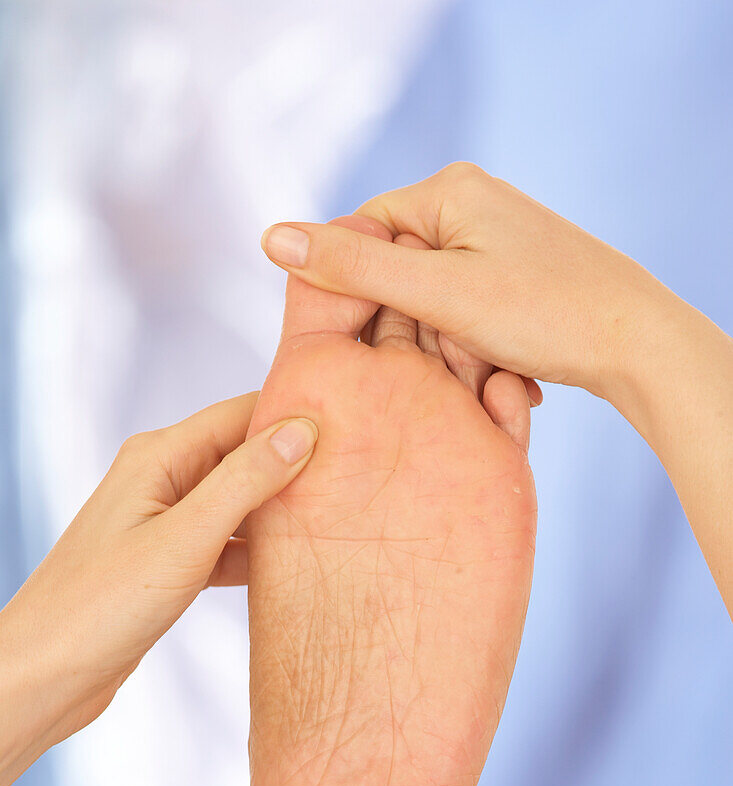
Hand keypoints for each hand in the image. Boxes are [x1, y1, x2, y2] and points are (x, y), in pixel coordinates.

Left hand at [0, 394, 317, 785]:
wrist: (45, 675)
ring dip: (281, 509)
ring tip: (338, 517)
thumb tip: (301, 430)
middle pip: (244, 453)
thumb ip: (244, 483)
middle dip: (296, 461)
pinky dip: (258, 550)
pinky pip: (227, 542)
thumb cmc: (101, 605)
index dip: (296, 414)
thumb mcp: (185, 539)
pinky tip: (295, 565)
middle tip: (358, 474)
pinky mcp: (169, 562)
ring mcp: (165, 521)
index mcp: (159, 456)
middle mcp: (162, 478)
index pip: (241, 413)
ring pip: (239, 501)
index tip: (356, 424)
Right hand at [260, 162, 703, 405]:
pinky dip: (476, 348)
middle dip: (417, 329)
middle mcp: (472, 204)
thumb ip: (354, 268)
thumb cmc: (543, 311)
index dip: (355, 292)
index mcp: (449, 189)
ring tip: (487, 373)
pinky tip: (503, 374)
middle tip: (452, 363)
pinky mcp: (515, 275)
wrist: (638, 343)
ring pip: (434, 302)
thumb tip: (270, 237)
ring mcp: (496, 240)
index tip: (364, 344)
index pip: (362, 233)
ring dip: (450, 347)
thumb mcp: (438, 293)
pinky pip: (467, 314)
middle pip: (399, 272)